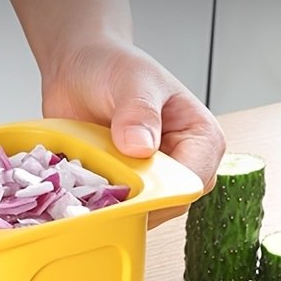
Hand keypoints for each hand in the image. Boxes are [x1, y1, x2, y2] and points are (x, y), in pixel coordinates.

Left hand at [42, 40, 225, 226]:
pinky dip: (98, 208)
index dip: (163, 192)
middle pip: (168, 206)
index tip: (128, 190)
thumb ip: (138, 111)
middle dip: (135, 204)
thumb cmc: (113, 66)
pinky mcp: (126, 190)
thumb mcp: (130, 80)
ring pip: (141, 214)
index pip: (193, 181)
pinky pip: (117, 212)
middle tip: (97, 192)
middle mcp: (182, 165)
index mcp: (201, 138)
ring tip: (85, 189)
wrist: (79, 70)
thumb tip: (142, 147)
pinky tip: (80, 194)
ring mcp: (152, 181)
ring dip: (113, 207)